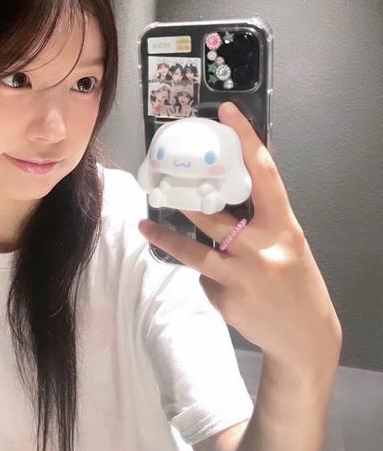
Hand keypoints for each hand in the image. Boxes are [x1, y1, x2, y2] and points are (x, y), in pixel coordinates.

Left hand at [138, 102, 341, 368]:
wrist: (305, 339)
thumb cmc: (296, 281)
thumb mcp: (288, 243)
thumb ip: (260, 221)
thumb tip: (219, 195)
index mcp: (285, 226)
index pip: (264, 173)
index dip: (246, 139)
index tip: (227, 110)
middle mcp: (264, 247)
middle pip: (214, 214)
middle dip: (185, 199)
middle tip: (161, 180)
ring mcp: (243, 276)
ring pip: (194, 250)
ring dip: (167, 237)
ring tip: (145, 225)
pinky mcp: (227, 300)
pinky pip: (204, 278)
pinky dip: (206, 277)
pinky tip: (222, 286)